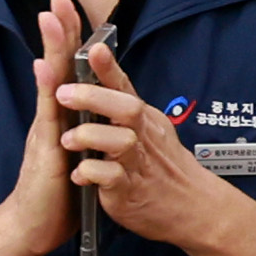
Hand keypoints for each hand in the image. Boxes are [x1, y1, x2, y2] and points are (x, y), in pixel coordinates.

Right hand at [0, 0, 83, 255]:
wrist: (31, 228)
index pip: (67, 70)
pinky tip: (44, 66)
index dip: (69, 39)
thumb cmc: (55, 196)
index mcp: (62, 117)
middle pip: (55, 66)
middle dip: (58, 31)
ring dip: (50, 49)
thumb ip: (78, 132)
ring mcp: (46, 129)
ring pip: (50, 82)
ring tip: (49, 18)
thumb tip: (87, 112)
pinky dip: (46, 88)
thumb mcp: (73, 156)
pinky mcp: (45, 148)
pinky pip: (48, 113)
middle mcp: (51, 117)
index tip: (68, 8)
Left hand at [49, 36, 245, 250]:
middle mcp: (142, 136)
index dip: (109, 67)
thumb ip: (122, 104)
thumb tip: (100, 69)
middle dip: (94, 97)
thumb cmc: (162, 165)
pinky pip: (112, 179)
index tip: (94, 48)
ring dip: (91, 137)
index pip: (124, 88)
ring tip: (68, 139)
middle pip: (126, 108)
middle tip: (64, 93)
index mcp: (143, 119)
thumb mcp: (147, 128)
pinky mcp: (129, 192)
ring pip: (120, 142)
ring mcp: (137, 164)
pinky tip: (79, 174)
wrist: (191, 208)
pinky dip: (93, 174)